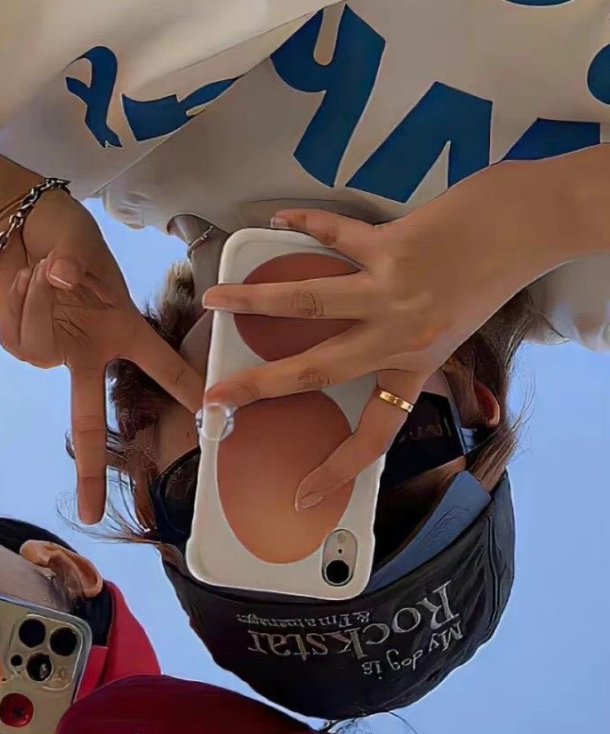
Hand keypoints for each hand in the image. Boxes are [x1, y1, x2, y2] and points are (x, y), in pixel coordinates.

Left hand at [0, 187, 203, 522]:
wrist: (17, 226)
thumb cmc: (63, 234)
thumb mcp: (79, 243)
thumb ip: (75, 262)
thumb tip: (63, 282)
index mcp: (118, 332)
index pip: (160, 366)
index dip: (186, 391)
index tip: (211, 426)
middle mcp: (87, 353)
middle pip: (88, 420)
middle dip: (91, 472)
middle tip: (92, 516)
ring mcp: (52, 353)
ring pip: (41, 349)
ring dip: (38, 300)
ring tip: (43, 268)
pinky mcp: (19, 344)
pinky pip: (16, 338)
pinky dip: (16, 302)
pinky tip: (21, 279)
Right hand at [201, 161, 563, 506]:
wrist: (531, 224)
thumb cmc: (492, 280)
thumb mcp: (450, 335)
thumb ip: (405, 351)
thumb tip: (353, 348)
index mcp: (414, 366)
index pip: (373, 435)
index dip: (336, 471)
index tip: (304, 497)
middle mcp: (399, 335)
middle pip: (316, 370)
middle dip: (259, 385)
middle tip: (218, 396)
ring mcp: (392, 290)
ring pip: (309, 302)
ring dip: (256, 302)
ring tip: (218, 300)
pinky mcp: (393, 243)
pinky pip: (337, 234)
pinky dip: (305, 225)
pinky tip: (277, 220)